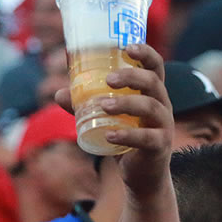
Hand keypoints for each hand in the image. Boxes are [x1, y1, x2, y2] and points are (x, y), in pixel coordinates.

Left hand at [55, 43, 172, 197]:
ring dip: (127, 104)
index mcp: (151, 93)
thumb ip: (84, 105)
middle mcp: (162, 105)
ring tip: (103, 107)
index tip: (127, 47)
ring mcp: (163, 126)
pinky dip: (127, 135)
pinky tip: (109, 135)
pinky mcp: (160, 146)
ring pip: (151, 107)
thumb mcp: (105, 118)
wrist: (141, 174)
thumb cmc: (125, 137)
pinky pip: (147, 138)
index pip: (155, 66)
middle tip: (108, 80)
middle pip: (153, 82)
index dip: (145, 53)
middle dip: (132, 77)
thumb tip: (58, 93)